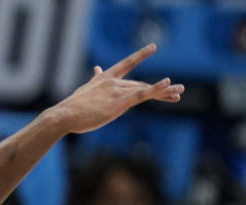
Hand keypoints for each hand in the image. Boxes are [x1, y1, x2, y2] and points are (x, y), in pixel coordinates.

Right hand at [51, 43, 183, 134]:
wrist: (65, 115)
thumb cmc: (72, 108)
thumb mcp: (85, 90)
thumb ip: (94, 79)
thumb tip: (96, 69)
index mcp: (104, 78)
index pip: (126, 64)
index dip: (140, 55)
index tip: (153, 47)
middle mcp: (114, 82)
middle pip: (140, 84)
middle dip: (159, 89)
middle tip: (177, 90)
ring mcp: (118, 91)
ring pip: (145, 90)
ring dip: (164, 91)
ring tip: (180, 92)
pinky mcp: (120, 102)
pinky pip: (143, 94)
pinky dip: (157, 89)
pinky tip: (169, 84)